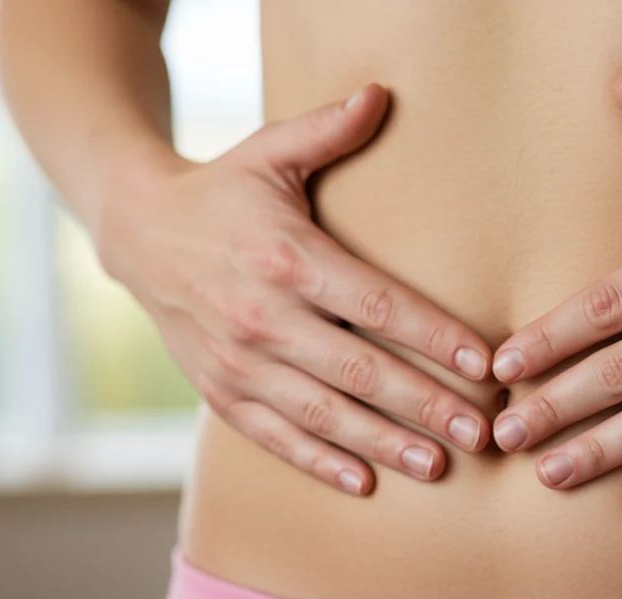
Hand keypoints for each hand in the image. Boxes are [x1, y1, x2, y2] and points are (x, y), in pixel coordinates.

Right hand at [97, 83, 491, 495]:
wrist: (137, 232)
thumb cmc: (223, 191)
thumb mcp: (271, 151)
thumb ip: (328, 129)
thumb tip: (382, 93)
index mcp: (285, 258)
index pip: (375, 305)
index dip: (433, 336)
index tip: (484, 363)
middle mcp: (261, 317)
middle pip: (358, 370)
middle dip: (424, 404)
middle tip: (480, 432)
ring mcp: (236, 362)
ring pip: (320, 413)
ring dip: (382, 443)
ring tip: (438, 465)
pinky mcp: (219, 391)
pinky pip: (274, 436)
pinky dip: (319, 462)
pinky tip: (366, 480)